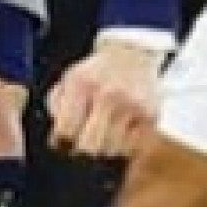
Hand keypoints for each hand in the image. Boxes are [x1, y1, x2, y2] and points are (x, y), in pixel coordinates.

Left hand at [45, 37, 167, 159]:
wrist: (133, 55)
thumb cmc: (96, 72)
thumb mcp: (69, 78)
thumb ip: (57, 105)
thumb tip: (57, 137)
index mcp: (82, 85)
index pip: (65, 132)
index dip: (61, 142)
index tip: (65, 141)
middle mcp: (108, 96)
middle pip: (87, 147)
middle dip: (82, 148)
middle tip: (83, 142)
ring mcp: (131, 107)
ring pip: (109, 151)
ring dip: (103, 148)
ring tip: (103, 134)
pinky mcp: (150, 116)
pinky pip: (130, 148)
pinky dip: (123, 146)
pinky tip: (120, 133)